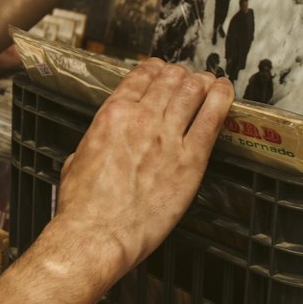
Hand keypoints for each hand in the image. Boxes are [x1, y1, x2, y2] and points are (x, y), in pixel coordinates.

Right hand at [55, 59, 233, 277]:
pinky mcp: (191, 160)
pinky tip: (226, 93)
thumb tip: (99, 144)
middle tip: (189, 79)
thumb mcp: (76, 161)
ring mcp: (168, 137)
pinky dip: (222, 99)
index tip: (162, 71)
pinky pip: (213, 118)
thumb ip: (94, 144)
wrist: (98, 235)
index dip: (156, 68)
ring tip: (212, 82)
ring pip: (194, 90)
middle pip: (171, 79)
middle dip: (182, 74)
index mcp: (112, 115)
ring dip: (204, 82)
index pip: (141, 76)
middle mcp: (142, 118)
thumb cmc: (84, 207)